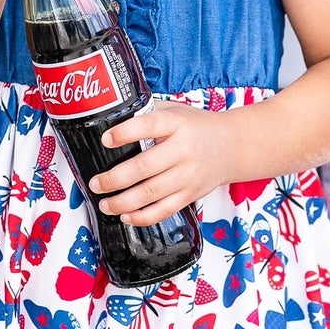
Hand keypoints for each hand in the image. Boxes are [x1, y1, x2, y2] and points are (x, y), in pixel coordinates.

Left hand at [88, 102, 239, 226]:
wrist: (233, 146)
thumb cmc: (196, 127)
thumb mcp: (176, 111)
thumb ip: (148, 114)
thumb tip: (111, 117)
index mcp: (177, 124)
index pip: (150, 126)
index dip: (126, 133)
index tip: (106, 139)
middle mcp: (183, 150)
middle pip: (144, 167)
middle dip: (114, 178)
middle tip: (95, 183)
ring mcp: (188, 175)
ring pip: (151, 193)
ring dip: (123, 202)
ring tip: (104, 204)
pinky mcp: (190, 194)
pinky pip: (164, 210)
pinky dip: (143, 216)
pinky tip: (126, 216)